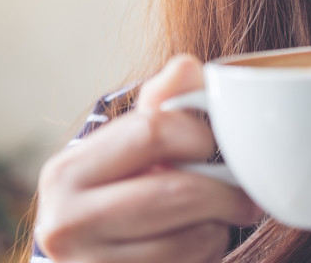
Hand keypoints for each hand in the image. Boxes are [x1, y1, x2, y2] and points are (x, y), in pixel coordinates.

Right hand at [35, 55, 262, 262]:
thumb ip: (164, 100)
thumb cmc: (125, 189)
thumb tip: (187, 66)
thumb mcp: (134, 141)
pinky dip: (207, 254)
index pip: (153, 131)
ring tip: (211, 219)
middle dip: (224, 191)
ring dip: (218, 227)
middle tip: (244, 193)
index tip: (212, 146)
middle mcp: (66, 224)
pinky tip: (194, 245)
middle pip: (178, 192)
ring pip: (192, 239)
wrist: (95, 255)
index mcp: (67, 172)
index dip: (199, 135)